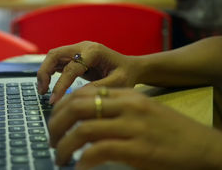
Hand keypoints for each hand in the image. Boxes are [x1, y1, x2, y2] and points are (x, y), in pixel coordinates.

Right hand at [37, 41, 137, 103]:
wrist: (131, 67)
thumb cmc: (127, 74)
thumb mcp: (118, 83)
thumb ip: (98, 88)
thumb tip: (75, 97)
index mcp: (94, 51)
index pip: (70, 67)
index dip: (60, 84)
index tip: (54, 100)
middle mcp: (83, 47)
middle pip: (55, 54)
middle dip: (44, 72)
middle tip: (42, 91)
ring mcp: (77, 50)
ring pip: (53, 57)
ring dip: (44, 72)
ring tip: (43, 90)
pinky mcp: (74, 57)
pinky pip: (57, 62)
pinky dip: (49, 72)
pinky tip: (48, 86)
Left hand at [49, 87, 221, 169]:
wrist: (203, 146)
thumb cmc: (171, 130)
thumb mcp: (142, 110)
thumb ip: (116, 109)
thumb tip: (85, 118)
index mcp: (126, 95)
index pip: (83, 93)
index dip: (62, 107)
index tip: (54, 120)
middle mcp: (127, 106)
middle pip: (77, 107)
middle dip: (56, 123)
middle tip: (51, 138)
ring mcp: (132, 127)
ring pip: (83, 129)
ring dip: (64, 145)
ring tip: (58, 156)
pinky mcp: (138, 149)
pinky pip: (98, 151)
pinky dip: (81, 160)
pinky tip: (77, 167)